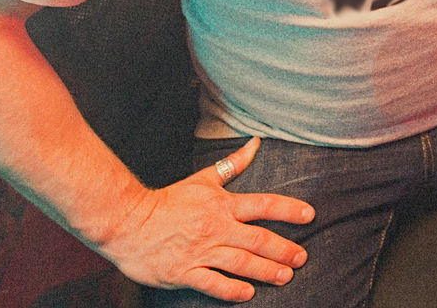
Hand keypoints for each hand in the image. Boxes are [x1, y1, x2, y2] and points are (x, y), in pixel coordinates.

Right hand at [94, 137, 314, 301]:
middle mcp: (215, 228)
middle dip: (284, 249)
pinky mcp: (183, 272)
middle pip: (258, 239)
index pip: (263, 205)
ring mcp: (200, 251)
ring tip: (285, 276)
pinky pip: (212, 283)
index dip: (289, 210)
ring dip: (266, 271)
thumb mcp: (202, 179)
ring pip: (241, 263)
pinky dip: (232, 289)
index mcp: (221, 205)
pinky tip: (248, 293)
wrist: (126, 222)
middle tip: (302, 257)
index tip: (310, 216)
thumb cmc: (168, 201)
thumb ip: (233, 165)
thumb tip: (256, 144)